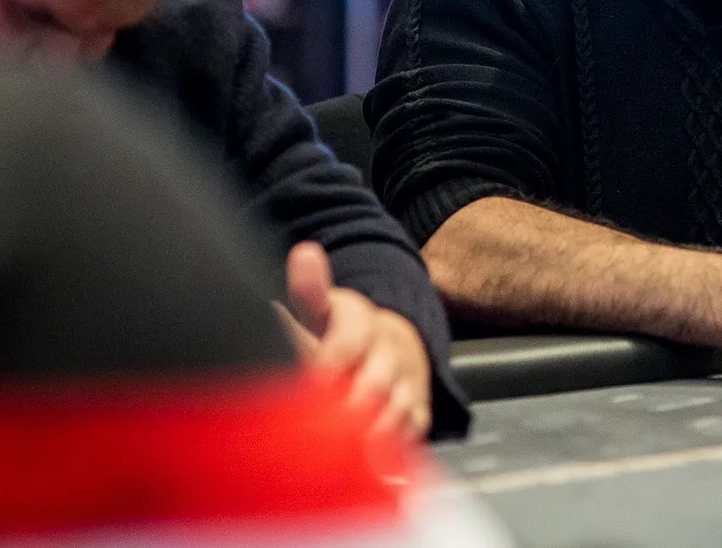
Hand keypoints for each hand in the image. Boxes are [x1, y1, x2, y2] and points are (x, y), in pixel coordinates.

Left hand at [279, 242, 432, 440]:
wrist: (396, 346)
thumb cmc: (345, 333)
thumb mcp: (324, 308)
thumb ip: (310, 290)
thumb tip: (304, 254)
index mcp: (365, 323)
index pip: (347, 342)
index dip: (323, 365)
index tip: (303, 385)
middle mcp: (392, 353)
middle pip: (373, 385)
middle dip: (341, 410)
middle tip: (309, 431)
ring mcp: (408, 386)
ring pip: (393, 415)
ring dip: (362, 437)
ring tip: (331, 455)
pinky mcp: (418, 414)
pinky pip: (408, 437)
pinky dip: (387, 455)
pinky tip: (361, 468)